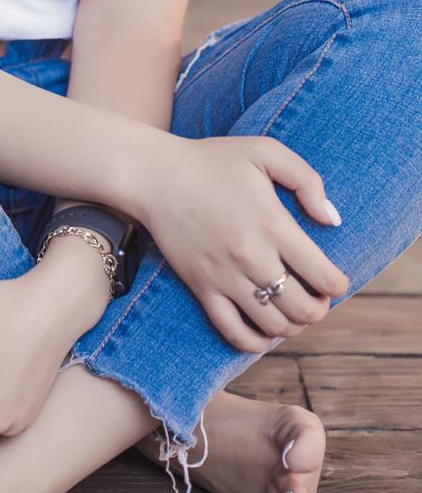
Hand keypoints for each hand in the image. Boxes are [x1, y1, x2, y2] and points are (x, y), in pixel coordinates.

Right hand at [134, 133, 349, 352]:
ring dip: (293, 325)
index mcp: (273, 224)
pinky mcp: (202, 288)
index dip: (337, 284)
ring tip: (292, 309)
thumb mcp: (265, 151)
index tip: (334, 279)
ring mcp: (225, 277)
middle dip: (319, 309)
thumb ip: (307, 181)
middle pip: (303, 309)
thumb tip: (331, 220)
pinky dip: (256, 341)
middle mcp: (251, 257)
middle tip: (317, 297)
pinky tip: (265, 330)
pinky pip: (233, 332)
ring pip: (274, 325)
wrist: (156, 175)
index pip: (323, 276)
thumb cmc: (212, 159)